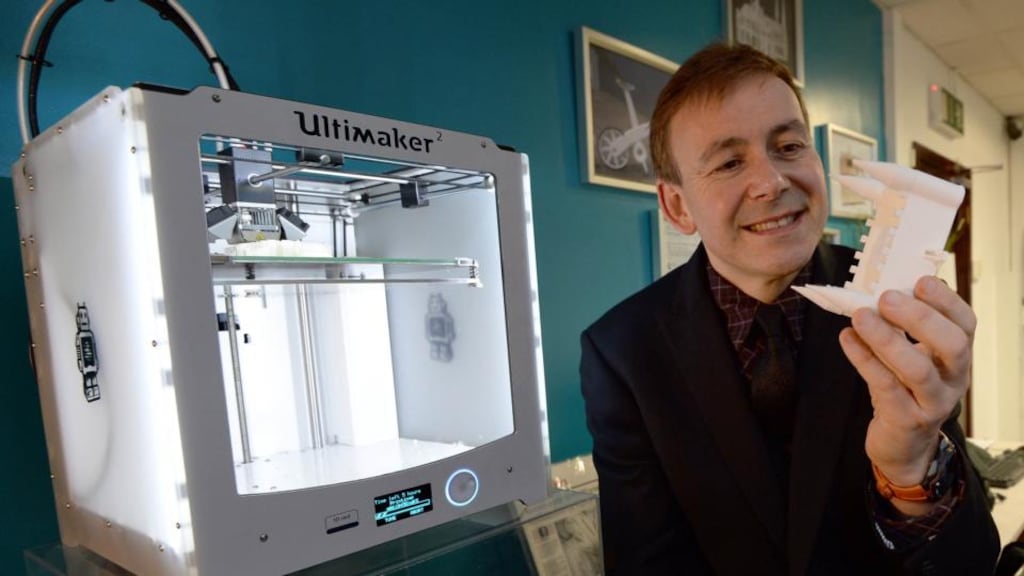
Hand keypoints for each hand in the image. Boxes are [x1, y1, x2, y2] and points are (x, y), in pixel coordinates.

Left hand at [838, 276, 973, 503]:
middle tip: (886, 298)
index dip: (947, 301)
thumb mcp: (914, 358)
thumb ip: (905, 329)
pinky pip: (885, 386)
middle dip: (921, 318)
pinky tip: (846, 338)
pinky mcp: (905, 420)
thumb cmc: (905, 389)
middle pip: (952, 345)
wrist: (903, 446)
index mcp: (957, 357)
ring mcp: (932, 403)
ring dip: (887, 339)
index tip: (921, 280)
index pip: (966, 324)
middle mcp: (953, 379)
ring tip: (861, 316)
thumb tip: (880, 288)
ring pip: (917, 369)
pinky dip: (864, 359)